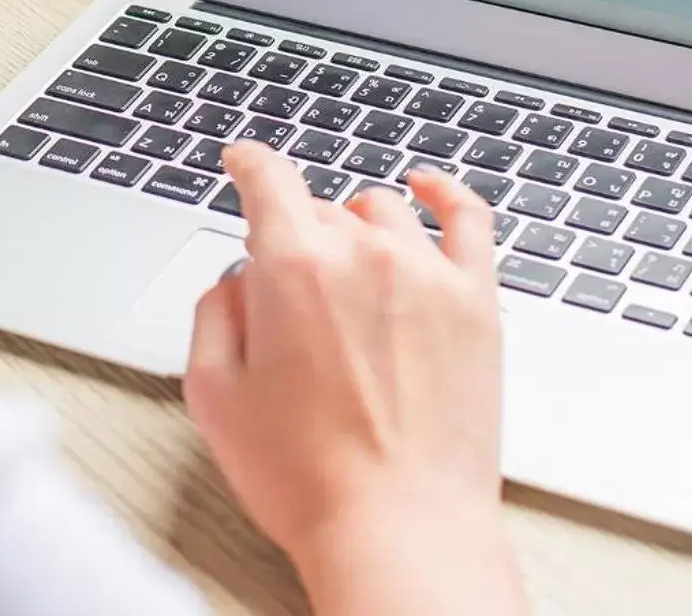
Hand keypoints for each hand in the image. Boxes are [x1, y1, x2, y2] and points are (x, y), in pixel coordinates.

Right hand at [183, 145, 525, 615]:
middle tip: (290, 294)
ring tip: (349, 270)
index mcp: (292, 266)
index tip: (242, 161)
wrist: (399, 531)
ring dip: (357, 228)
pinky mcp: (477, 302)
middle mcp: (363, 253)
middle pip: (320, 208)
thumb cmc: (308, 478)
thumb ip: (214, 316)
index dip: (247, 162)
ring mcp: (428, 273)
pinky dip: (445, 192)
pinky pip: (468, 216)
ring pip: (382, 212)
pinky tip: (430, 189)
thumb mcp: (214, 396)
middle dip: (296, 236)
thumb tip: (236, 284)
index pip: (267, 178)